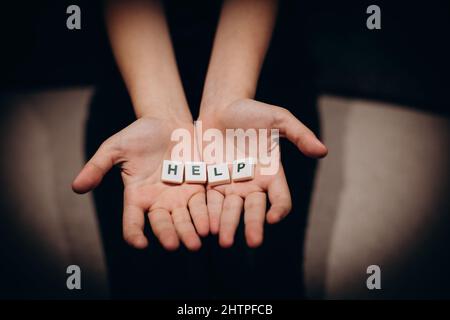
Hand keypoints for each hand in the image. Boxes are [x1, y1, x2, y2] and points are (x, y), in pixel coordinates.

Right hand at [72, 117, 208, 250]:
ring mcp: (179, 196)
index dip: (134, 234)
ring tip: (197, 240)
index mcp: (137, 196)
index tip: (139, 243)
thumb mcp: (114, 147)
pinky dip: (206, 215)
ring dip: (190, 230)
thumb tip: (75, 187)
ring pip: (185, 218)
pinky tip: (211, 224)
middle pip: (162, 223)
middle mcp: (159, 201)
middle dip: (169, 235)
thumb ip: (97, 167)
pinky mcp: (198, 187)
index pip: (133, 222)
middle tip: (174, 245)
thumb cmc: (139, 134)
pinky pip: (203, 204)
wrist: (167, 121)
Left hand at [199, 99, 326, 247]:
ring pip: (231, 210)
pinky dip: (210, 214)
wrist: (221, 108)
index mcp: (271, 173)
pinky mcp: (211, 183)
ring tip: (224, 240)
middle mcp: (252, 184)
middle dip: (253, 225)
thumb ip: (299, 134)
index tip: (272, 217)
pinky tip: (207, 226)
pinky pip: (210, 202)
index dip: (279, 209)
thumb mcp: (278, 119)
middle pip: (255, 209)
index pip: (280, 198)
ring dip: (228, 225)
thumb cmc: (251, 112)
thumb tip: (323, 151)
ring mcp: (231, 185)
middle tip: (252, 242)